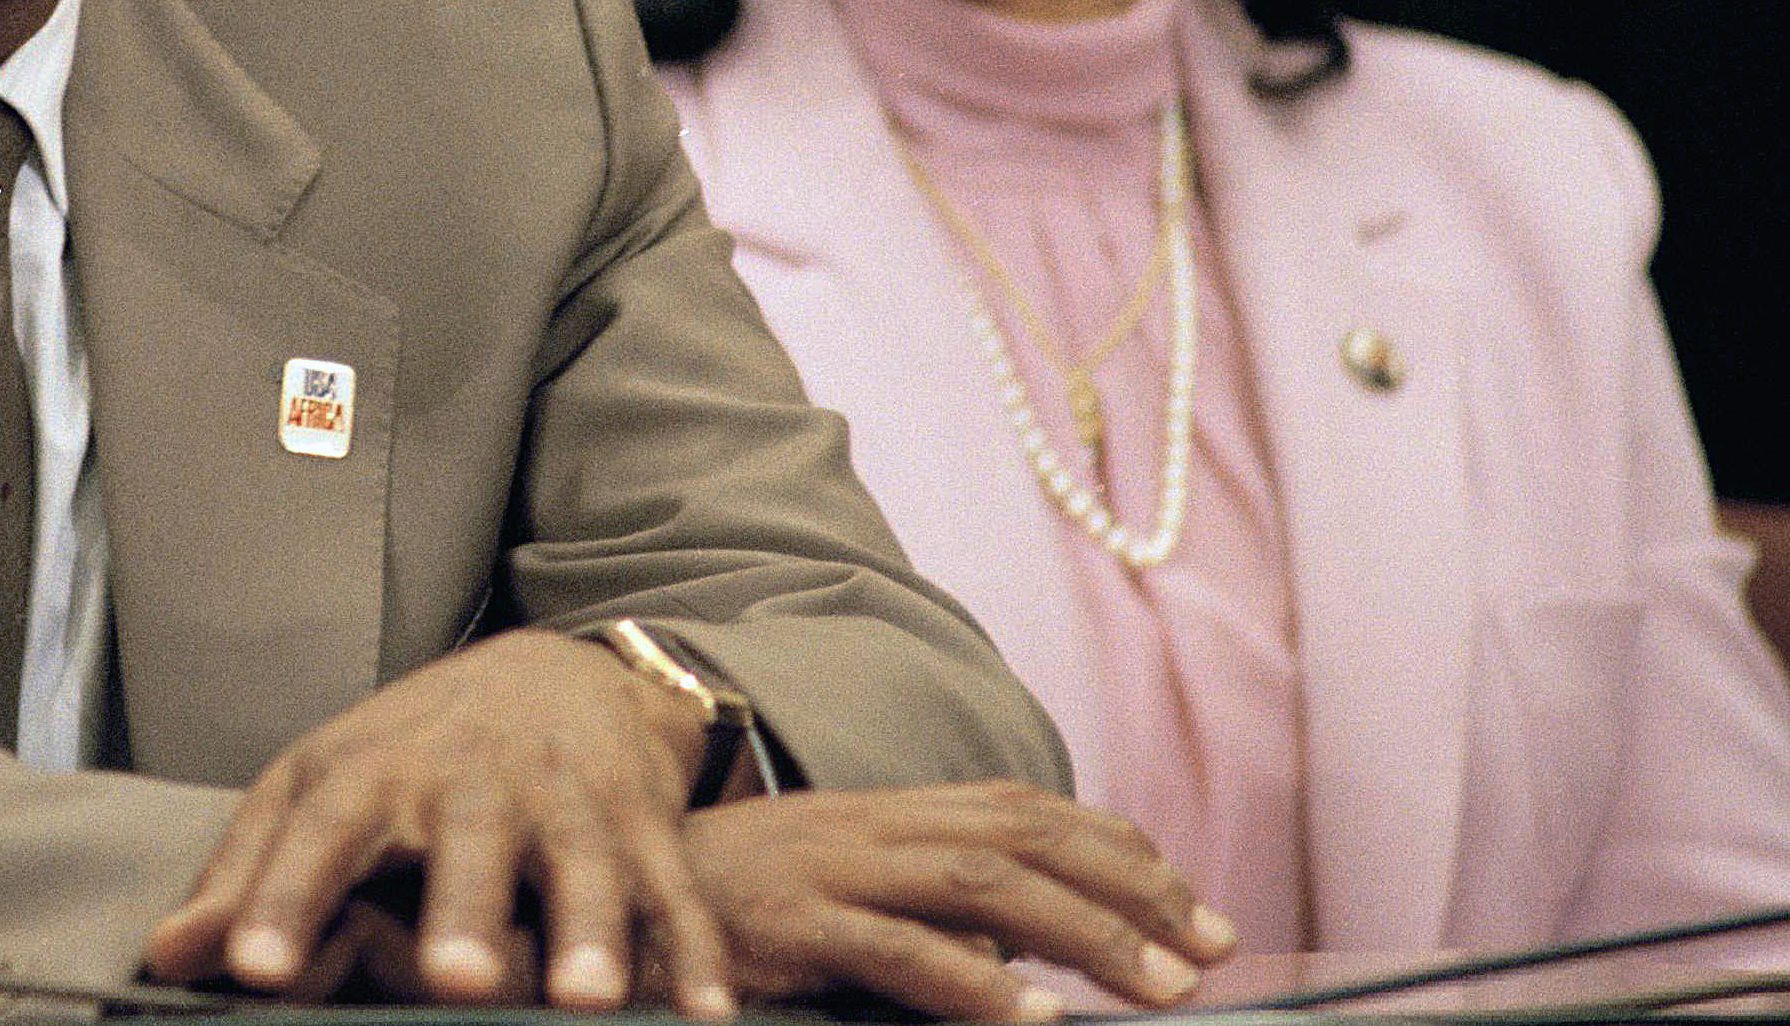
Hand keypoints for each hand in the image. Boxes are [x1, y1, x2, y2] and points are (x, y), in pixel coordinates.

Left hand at [141, 628, 737, 1015]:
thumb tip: (169, 957)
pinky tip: (707, 1012)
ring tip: (590, 1002)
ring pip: (584, 865)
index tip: (251, 966)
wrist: (552, 675)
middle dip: (464, 907)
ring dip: (592, 932)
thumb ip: (249, 874)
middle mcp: (472, 782)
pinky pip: (674, 892)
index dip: (282, 897)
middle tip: (454, 980)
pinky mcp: (643, 823)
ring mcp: (567, 800)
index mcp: (373, 773)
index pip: (319, 833)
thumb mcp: (320, 789)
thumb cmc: (412, 753)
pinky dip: (696, 952)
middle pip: (466, 841)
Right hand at [675, 782, 1235, 1021]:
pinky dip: (976, 984)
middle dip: (1133, 888)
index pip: (1024, 809)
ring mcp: (831, 866)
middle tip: (1213, 946)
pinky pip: (899, 949)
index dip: (1119, 849)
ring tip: (1161, 986)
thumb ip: (924, 913)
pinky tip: (1035, 1018)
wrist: (602, 897)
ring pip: (983, 881)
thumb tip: (1021, 955)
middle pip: (1024, 833)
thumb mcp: (839, 896)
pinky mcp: (792, 921)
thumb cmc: (730, 913)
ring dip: (1087, 933)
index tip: (1194, 905)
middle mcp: (869, 824)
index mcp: (885, 813)